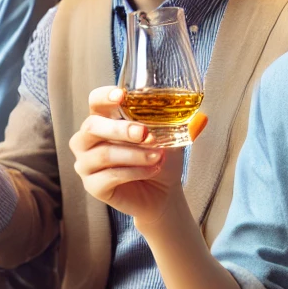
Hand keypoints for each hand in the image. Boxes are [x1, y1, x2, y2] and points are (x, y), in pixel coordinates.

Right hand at [69, 86, 206, 222]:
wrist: (163, 192)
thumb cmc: (160, 157)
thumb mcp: (170, 135)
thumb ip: (178, 123)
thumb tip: (201, 118)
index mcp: (102, 120)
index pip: (94, 102)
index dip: (104, 97)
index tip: (122, 96)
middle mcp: (87, 140)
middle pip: (92, 126)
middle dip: (120, 129)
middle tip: (145, 133)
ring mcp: (86, 163)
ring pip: (104, 154)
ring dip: (134, 154)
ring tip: (158, 156)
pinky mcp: (93, 186)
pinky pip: (110, 176)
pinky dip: (135, 172)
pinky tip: (152, 170)